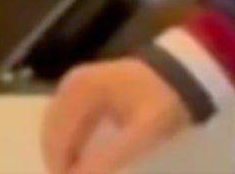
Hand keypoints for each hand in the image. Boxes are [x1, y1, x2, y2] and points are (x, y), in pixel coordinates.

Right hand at [41, 59, 191, 173]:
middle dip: (59, 163)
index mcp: (80, 91)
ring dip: (62, 155)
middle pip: (51, 134)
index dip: (61, 169)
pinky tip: (83, 161)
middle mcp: (70, 85)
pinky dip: (70, 144)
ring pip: (56, 129)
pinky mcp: (85, 90)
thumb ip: (109, 158)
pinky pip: (67, 122)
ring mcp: (75, 85)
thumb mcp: (143, 132)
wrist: (183, 71)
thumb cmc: (163, 100)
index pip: (55, 141)